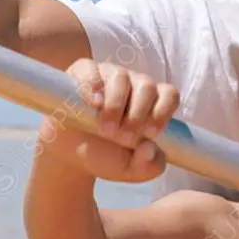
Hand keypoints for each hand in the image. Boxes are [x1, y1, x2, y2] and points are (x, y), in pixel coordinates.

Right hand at [37, 58, 180, 182]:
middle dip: (137, 114)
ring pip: (121, 77)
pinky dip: (93, 84)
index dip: (163, 112)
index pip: (168, 94)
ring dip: (115, 105)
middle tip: (123, 139)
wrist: (70, 154)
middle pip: (147, 86)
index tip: (150, 134)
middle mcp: (133, 85)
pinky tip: (93, 103)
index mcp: (151, 103)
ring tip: (105, 129)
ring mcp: (108, 76)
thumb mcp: (131, 169)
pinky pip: (90, 69)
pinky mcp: (83, 73)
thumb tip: (149, 147)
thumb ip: (148, 165)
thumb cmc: (106, 156)